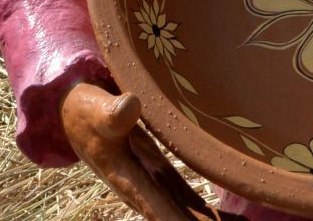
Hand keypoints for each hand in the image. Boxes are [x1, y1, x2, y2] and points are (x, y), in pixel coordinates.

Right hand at [60, 81, 221, 220]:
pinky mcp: (164, 177)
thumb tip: (131, 104)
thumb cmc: (88, 112)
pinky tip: (234, 219)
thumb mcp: (97, 110)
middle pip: (176, 216)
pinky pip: (189, 201)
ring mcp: (156, 184)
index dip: (175, 220)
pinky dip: (211, 213)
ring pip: (187, 213)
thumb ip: (113, 113)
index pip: (155, 206)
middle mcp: (143, 188)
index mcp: (126, 177)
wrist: (78, 116)